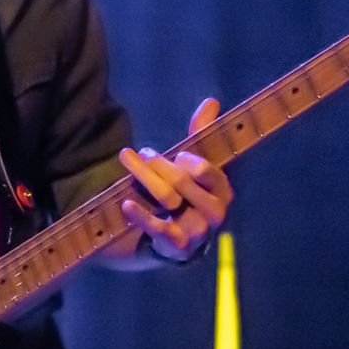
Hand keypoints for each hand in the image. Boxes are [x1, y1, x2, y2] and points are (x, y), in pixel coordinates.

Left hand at [119, 98, 232, 260]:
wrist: (177, 241)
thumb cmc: (187, 195)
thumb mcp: (195, 166)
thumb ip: (202, 135)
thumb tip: (211, 101)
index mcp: (222, 190)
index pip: (208, 170)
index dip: (188, 160)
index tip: (175, 154)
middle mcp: (215, 212)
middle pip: (182, 180)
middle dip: (157, 164)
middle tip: (140, 153)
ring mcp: (197, 231)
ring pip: (168, 199)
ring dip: (144, 178)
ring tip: (128, 162)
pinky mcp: (177, 246)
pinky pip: (158, 228)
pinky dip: (140, 215)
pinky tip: (125, 204)